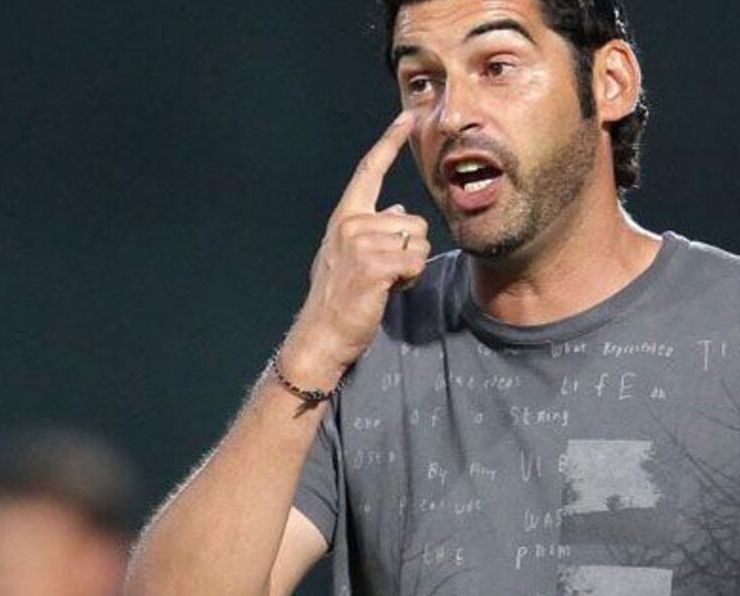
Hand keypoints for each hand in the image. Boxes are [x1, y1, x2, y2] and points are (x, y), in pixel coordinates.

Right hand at [281, 111, 429, 388]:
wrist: (322, 334)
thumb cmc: (341, 298)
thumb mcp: (351, 256)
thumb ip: (373, 230)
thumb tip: (398, 210)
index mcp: (344, 217)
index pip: (369, 171)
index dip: (389, 142)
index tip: (407, 117)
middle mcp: (351, 223)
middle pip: (412, 220)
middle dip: (409, 249)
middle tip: (382, 273)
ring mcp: (361, 242)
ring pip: (417, 241)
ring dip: (409, 266)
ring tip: (383, 282)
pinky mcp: (375, 264)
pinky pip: (416, 261)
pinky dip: (410, 279)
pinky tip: (388, 290)